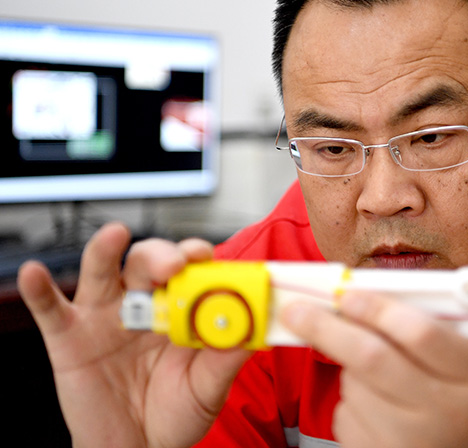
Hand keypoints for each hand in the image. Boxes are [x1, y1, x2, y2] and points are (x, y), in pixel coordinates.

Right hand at [18, 222, 249, 447]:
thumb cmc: (175, 413)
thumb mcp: (207, 389)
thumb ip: (224, 360)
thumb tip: (250, 332)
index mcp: (178, 309)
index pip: (188, 270)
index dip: (196, 257)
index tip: (206, 256)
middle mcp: (141, 304)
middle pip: (146, 263)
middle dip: (160, 256)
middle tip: (173, 264)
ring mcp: (104, 317)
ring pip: (101, 272)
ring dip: (106, 250)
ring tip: (115, 236)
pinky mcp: (69, 338)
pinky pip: (51, 310)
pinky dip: (40, 291)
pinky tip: (35, 274)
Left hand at [282, 291, 467, 447]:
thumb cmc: (460, 397)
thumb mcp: (463, 361)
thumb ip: (424, 325)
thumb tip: (357, 292)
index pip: (420, 333)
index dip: (377, 308)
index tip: (346, 294)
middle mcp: (446, 414)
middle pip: (372, 358)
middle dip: (327, 328)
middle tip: (297, 310)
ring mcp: (412, 443)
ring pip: (353, 384)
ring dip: (348, 368)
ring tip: (374, 373)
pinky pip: (345, 415)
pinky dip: (350, 400)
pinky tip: (375, 406)